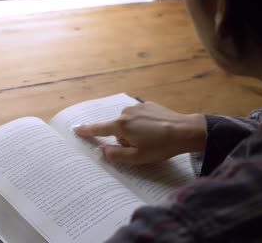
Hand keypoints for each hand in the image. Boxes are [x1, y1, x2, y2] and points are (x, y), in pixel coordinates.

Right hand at [74, 102, 206, 163]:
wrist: (186, 131)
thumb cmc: (161, 147)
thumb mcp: (137, 157)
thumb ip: (115, 155)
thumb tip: (101, 150)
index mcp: (121, 126)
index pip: (99, 129)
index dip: (86, 130)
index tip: (75, 129)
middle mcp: (126, 112)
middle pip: (117, 129)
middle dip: (124, 139)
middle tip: (142, 147)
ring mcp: (138, 106)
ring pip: (128, 123)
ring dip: (134, 131)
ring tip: (151, 139)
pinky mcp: (148, 104)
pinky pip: (138, 117)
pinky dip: (143, 124)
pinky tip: (156, 130)